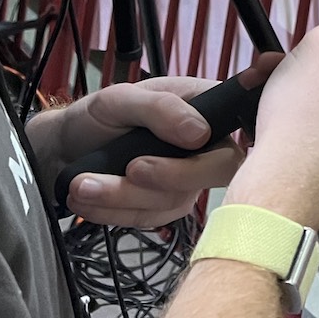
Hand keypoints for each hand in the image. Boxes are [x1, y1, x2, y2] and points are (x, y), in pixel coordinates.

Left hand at [33, 65, 273, 227]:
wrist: (64, 151)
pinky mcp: (164, 206)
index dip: (255, 127)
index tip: (228, 135)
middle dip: (170, 176)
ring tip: (83, 185)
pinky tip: (88, 197)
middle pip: (217, 170)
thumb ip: (159, 107)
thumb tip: (200, 133)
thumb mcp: (120, 99)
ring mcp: (187, 180)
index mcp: (202, 105)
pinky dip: (114, 211)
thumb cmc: (97, 117)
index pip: (240, 118)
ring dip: (124, 197)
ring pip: (176, 200)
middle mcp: (204, 144)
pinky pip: (150, 220)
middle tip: (130, 169)